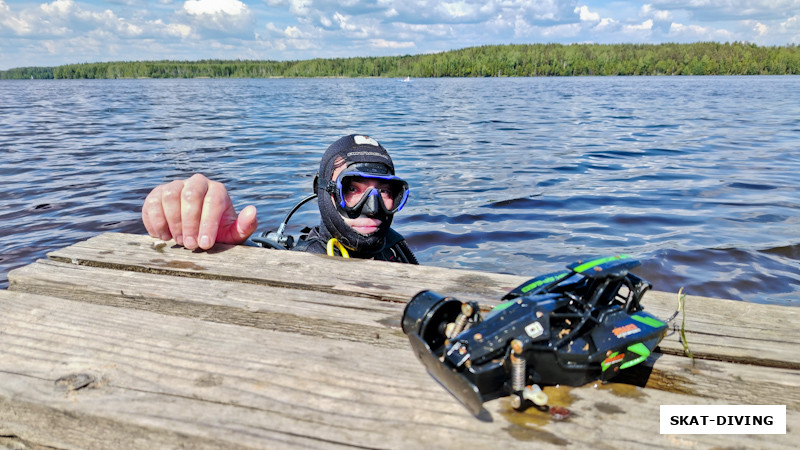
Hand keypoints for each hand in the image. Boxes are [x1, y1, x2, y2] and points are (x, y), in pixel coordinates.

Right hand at [141, 174, 257, 249]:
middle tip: (189, 245)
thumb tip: (252, 211)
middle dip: (190, 223)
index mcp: (217, 191)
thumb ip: (245, 225)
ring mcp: (176, 186)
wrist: (196, 231)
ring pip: (170, 196)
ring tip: (177, 241)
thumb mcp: (233, 233)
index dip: (209, 223)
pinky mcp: (157, 194)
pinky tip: (161, 236)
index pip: (213, 201)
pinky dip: (154, 221)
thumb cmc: (218, 232)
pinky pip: (151, 202)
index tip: (205, 244)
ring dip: (172, 221)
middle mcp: (197, 183)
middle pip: (190, 195)